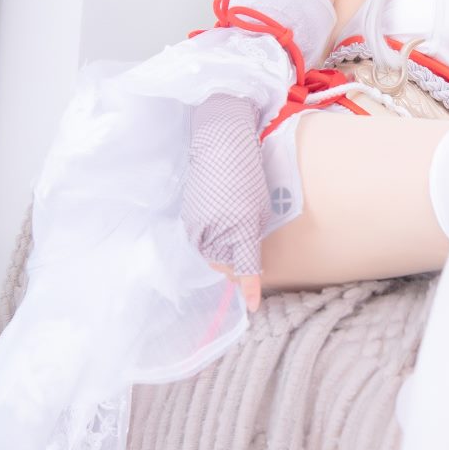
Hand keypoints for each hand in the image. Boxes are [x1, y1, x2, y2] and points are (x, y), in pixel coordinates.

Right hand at [181, 91, 270, 312]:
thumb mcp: (259, 209)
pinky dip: (212, 237)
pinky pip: (202, 238)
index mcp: (237, 229)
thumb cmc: (247, 173)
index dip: (249, 288)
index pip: (244, 268)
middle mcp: (213, 231)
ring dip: (223, 251)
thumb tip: (245, 258)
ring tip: (235, 231)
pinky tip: (222, 221)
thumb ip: (252, 239)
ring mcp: (196, 224)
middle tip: (249, 255)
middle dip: (236, 265)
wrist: (220, 143)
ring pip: (211, 252)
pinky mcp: (189, 216)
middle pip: (224, 264)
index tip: (253, 306)